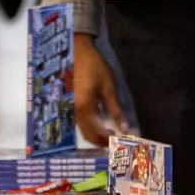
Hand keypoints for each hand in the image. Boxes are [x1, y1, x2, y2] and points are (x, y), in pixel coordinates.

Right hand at [72, 32, 127, 146]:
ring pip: (83, 130)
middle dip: (101, 142)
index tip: (121, 142)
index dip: (109, 140)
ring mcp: (71, 109)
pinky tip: (100, 125)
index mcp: (85, 107)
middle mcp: (75, 112)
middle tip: (116, 141)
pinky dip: (90, 128)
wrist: (76, 52)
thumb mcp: (108, 87)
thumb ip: (115, 109)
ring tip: (109, 134)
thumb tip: (124, 128)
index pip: (97, 132)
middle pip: (87, 135)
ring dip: (95, 136)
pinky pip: (80, 123)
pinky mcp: (70, 105)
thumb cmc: (94, 67)